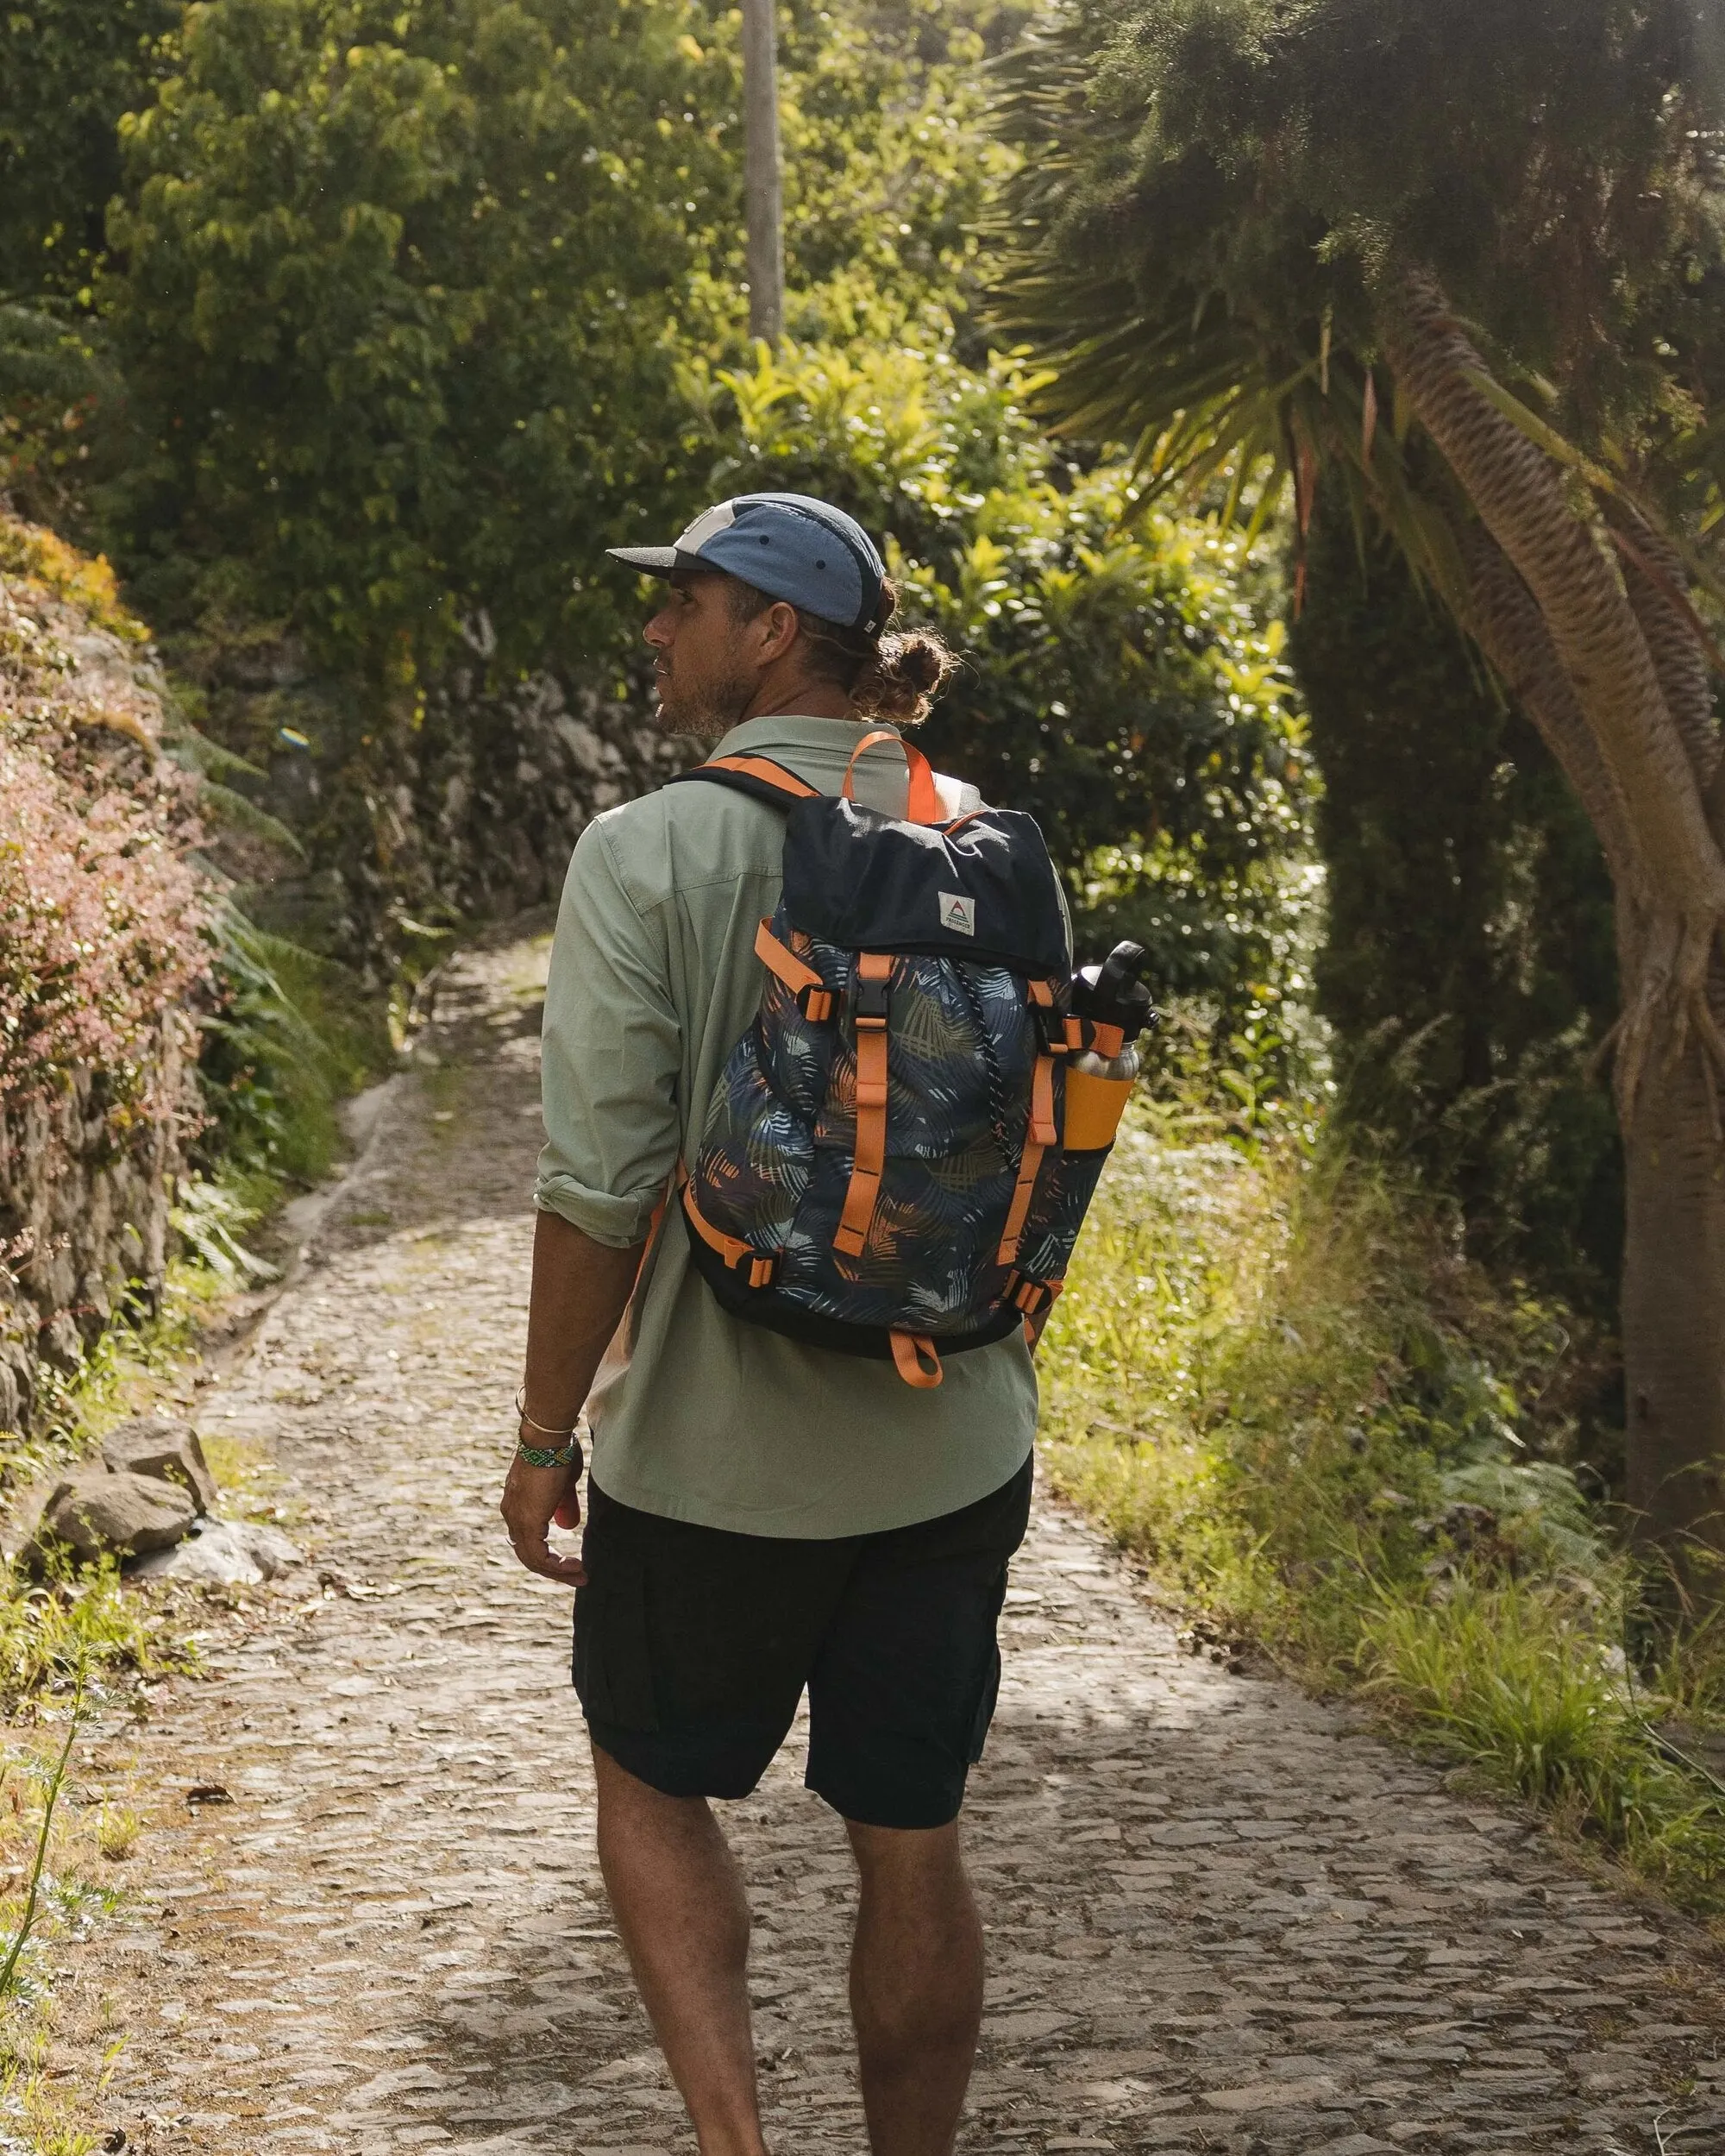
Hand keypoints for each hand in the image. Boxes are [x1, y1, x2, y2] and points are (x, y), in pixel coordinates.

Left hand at [500, 1455, 585, 1584]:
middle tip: (578, 1575)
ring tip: (581, 1575)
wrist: (547, 1439)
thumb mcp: (563, 1484)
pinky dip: (557, 1566)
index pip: (528, 1539)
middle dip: (554, 1569)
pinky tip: (575, 1565)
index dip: (547, 1554)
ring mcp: (517, 1520)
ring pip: (533, 1559)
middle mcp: (512, 1515)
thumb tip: (568, 1526)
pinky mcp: (527, 1523)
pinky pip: (539, 1557)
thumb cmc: (557, 1452)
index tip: (568, 1561)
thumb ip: (563, 1506)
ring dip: (558, 1571)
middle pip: (529, 1554)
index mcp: (518, 1505)